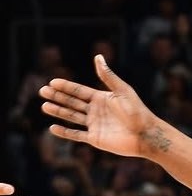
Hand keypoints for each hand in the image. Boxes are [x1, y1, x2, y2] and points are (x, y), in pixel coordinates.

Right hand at [40, 56, 157, 158]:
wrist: (146, 135)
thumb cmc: (137, 112)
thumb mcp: (122, 91)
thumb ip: (108, 76)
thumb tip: (98, 56)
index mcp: (101, 98)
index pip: (78, 91)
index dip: (65, 86)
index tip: (52, 82)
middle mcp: (96, 111)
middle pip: (72, 102)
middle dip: (57, 97)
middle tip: (42, 91)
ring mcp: (95, 125)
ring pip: (72, 117)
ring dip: (58, 112)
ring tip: (44, 106)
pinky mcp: (96, 139)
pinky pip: (76, 135)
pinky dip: (65, 132)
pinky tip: (52, 128)